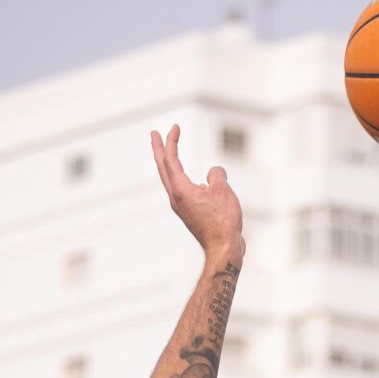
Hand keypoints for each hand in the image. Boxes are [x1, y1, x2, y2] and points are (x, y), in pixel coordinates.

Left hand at [151, 125, 243, 262]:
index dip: (171, 141)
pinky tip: (189, 179)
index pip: (171, 159)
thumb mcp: (222, 190)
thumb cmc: (223, 222)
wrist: (224, 250)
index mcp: (181, 190)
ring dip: (167, 164)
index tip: (174, 127)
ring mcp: (182, 207)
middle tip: (154, 135)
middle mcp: (176, 198)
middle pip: (163, 169)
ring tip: (168, 153)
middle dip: (159, 150)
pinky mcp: (190, 214)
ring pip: (170, 180)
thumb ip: (216, 175)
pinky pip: (181, 190)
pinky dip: (180, 177)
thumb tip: (213, 174)